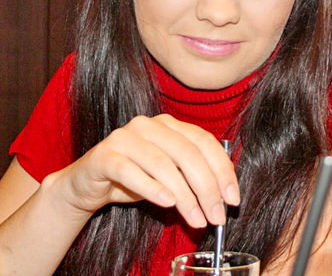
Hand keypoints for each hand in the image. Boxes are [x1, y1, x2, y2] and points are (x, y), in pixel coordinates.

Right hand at [44, 114, 239, 227]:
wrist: (87, 185)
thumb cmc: (134, 179)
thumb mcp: (169, 176)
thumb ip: (193, 177)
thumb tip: (224, 198)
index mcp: (170, 124)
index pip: (205, 142)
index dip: (222, 170)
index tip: (233, 198)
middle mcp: (150, 125)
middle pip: (187, 154)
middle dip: (207, 188)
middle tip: (216, 216)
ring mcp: (125, 136)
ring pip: (163, 164)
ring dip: (184, 196)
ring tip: (196, 219)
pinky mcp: (104, 155)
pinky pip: (130, 171)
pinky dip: (151, 188)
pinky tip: (166, 203)